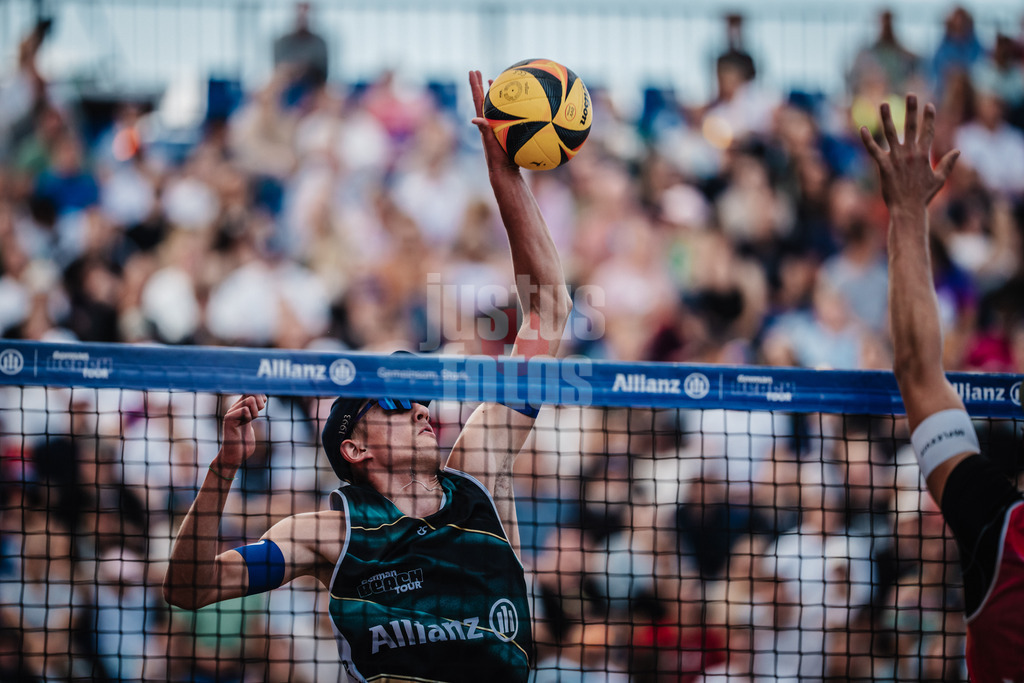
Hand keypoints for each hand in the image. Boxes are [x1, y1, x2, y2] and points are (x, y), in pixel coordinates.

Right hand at [218, 394, 266, 470]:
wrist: (235, 456)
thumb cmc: (244, 441)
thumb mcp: (252, 422)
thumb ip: (255, 410)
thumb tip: (263, 396)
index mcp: (239, 407)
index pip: (250, 390)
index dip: (260, 393)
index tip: (264, 402)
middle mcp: (234, 407)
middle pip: (252, 392)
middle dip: (260, 402)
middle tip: (258, 414)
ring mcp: (230, 412)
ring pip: (250, 400)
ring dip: (256, 411)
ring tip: (251, 420)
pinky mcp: (229, 419)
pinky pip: (244, 410)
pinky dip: (249, 417)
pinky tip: (244, 425)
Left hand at [469, 70, 518, 175]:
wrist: (505, 171)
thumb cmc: (497, 158)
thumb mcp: (490, 143)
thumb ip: (484, 130)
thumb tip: (475, 119)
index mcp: (484, 121)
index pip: (478, 99)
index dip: (475, 85)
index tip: (473, 71)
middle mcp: (489, 121)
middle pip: (483, 99)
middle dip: (480, 85)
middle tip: (478, 71)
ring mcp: (496, 126)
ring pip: (493, 106)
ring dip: (492, 93)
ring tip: (493, 81)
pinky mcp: (504, 132)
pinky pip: (505, 114)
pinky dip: (508, 107)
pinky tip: (517, 104)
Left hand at [860, 94, 958, 211]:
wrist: (908, 209)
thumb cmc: (923, 196)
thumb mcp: (939, 180)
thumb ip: (948, 164)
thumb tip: (958, 151)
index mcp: (924, 155)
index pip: (928, 132)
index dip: (929, 118)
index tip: (929, 105)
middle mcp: (910, 153)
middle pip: (911, 127)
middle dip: (911, 110)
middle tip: (911, 94)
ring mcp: (896, 159)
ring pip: (890, 133)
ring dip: (887, 117)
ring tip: (883, 103)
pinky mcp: (883, 166)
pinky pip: (874, 150)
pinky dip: (867, 140)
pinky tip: (862, 129)